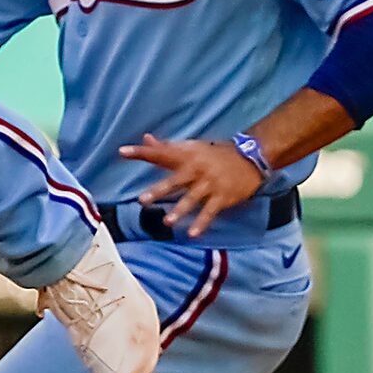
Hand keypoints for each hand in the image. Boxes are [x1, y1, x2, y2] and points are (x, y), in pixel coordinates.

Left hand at [119, 135, 262, 238]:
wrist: (250, 158)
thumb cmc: (214, 154)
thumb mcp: (192, 147)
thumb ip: (167, 147)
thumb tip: (145, 138)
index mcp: (187, 154)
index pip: (160, 152)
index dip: (141, 152)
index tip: (122, 152)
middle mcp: (197, 168)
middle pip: (175, 180)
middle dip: (159, 190)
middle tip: (142, 200)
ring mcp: (210, 183)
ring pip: (192, 199)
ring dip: (179, 210)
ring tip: (167, 222)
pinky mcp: (222, 196)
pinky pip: (209, 212)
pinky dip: (201, 223)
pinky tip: (191, 233)